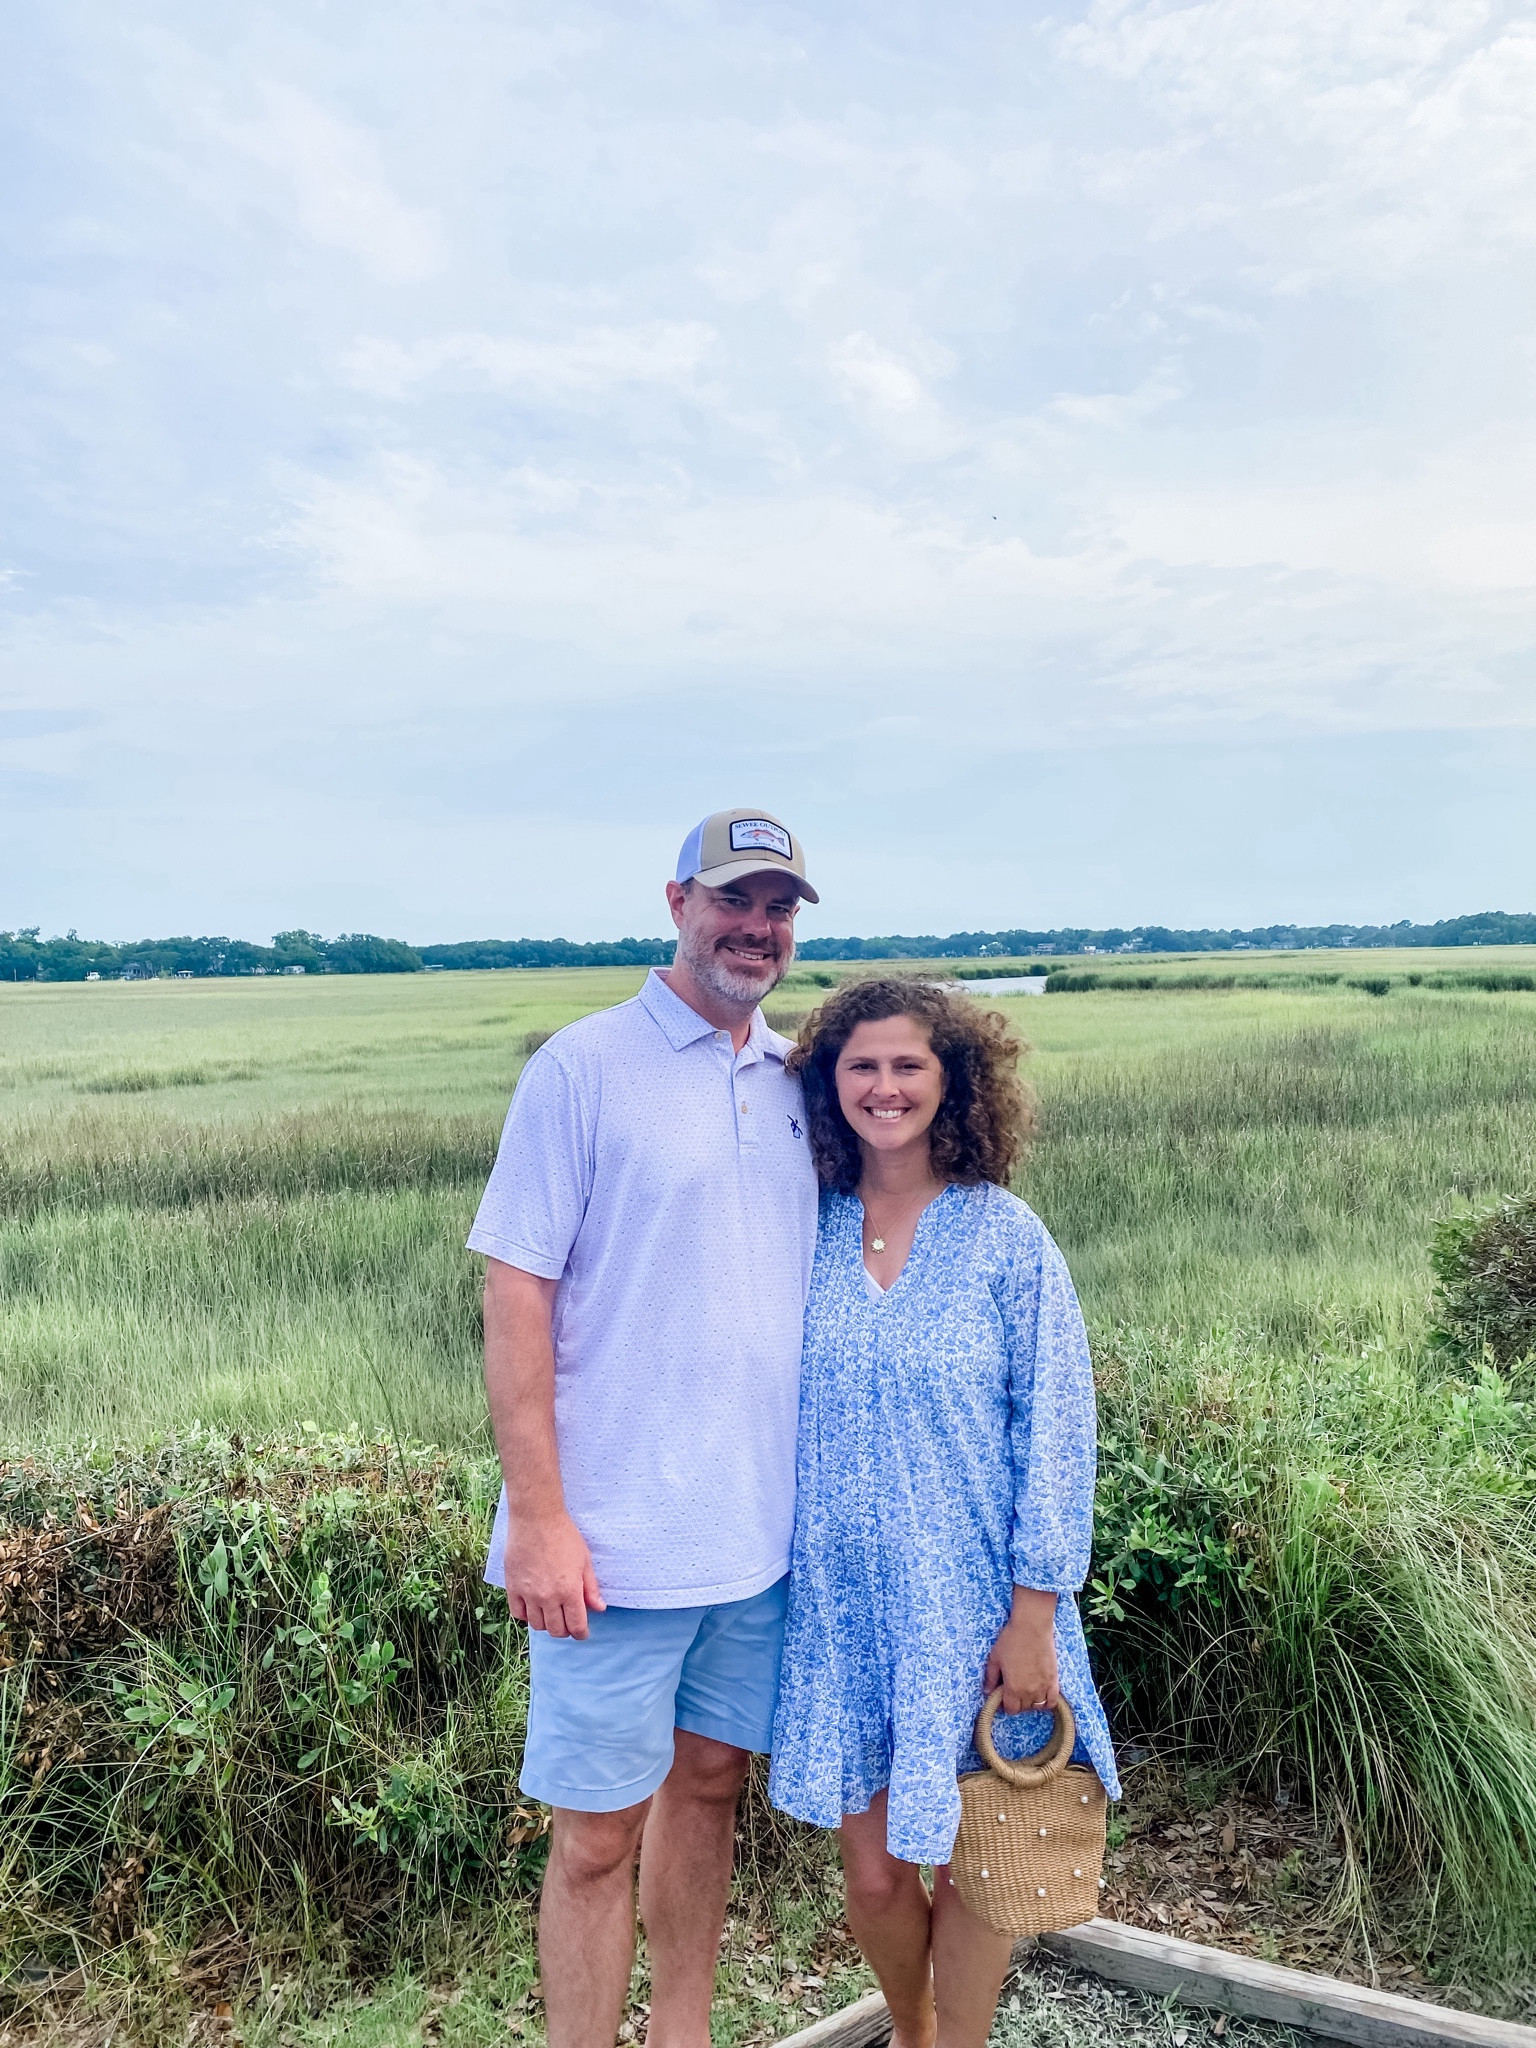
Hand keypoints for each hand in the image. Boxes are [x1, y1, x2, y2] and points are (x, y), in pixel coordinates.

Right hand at [504, 1511, 605, 1638]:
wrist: (536, 1518)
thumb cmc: (564, 1536)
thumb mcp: (584, 1560)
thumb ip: (591, 1587)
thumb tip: (599, 1608)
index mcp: (569, 1590)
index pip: (576, 1626)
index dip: (581, 1633)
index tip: (582, 1633)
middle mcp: (548, 1597)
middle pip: (556, 1630)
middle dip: (565, 1631)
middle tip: (568, 1624)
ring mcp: (528, 1593)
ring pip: (537, 1625)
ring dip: (547, 1624)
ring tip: (551, 1615)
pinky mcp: (513, 1587)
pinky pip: (518, 1614)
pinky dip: (527, 1616)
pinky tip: (533, 1609)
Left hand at [984, 1586, 1059, 1715]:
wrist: (1032, 1626)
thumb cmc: (1011, 1640)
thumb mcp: (995, 1658)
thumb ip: (990, 1677)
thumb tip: (987, 1692)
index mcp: (1013, 1688)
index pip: (1010, 1709)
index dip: (1004, 1705)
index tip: (1002, 1696)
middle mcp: (1029, 1692)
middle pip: (1023, 1709)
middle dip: (1016, 1703)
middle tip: (1012, 1691)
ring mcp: (1043, 1687)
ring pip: (1037, 1706)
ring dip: (1030, 1703)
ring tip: (1026, 1692)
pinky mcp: (1054, 1679)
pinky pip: (1052, 1701)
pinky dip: (1046, 1702)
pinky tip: (1041, 1695)